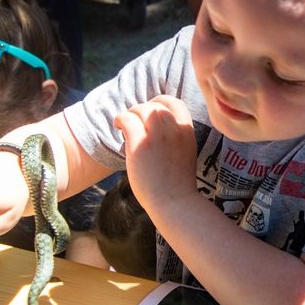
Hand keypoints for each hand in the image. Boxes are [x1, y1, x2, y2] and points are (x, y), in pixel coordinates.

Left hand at [114, 95, 197, 213]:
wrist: (174, 202)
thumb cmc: (177, 183)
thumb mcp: (185, 152)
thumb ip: (176, 136)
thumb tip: (155, 124)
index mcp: (187, 131)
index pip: (174, 103)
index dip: (161, 103)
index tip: (152, 110)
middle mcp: (173, 129)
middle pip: (155, 105)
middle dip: (143, 109)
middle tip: (135, 120)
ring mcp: (157, 136)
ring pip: (141, 109)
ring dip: (131, 113)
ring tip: (125, 124)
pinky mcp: (140, 144)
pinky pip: (127, 119)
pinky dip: (120, 119)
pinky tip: (118, 127)